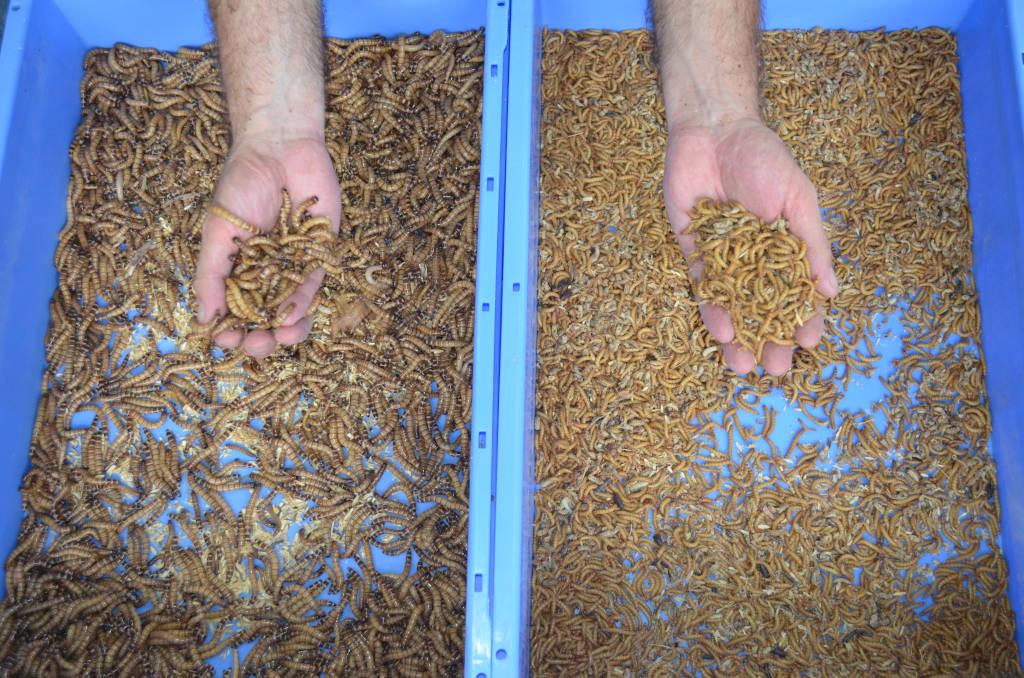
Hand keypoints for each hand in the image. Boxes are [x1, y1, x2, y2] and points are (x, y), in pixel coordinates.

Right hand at [194, 134, 340, 358]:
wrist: (280, 148)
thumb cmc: (242, 185)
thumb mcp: (219, 232)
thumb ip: (211, 275)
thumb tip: (203, 320)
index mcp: (237, 269)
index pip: (233, 311)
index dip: (230, 331)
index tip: (227, 339)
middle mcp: (265, 273)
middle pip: (264, 318)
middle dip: (261, 338)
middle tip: (256, 345)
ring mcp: (293, 266)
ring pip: (291, 310)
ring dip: (287, 329)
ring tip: (281, 337)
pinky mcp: (319, 255)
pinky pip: (312, 287)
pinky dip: (304, 304)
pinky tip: (294, 315)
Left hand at [663, 117, 837, 374]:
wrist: (713, 131)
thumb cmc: (764, 159)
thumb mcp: (797, 199)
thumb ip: (812, 244)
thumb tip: (832, 290)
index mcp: (785, 247)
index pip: (798, 292)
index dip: (804, 319)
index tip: (808, 343)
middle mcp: (755, 259)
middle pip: (763, 308)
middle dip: (769, 339)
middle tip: (774, 370)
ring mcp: (724, 258)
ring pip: (732, 306)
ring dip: (738, 336)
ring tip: (743, 366)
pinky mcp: (694, 251)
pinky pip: (703, 286)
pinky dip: (712, 308)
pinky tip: (721, 330)